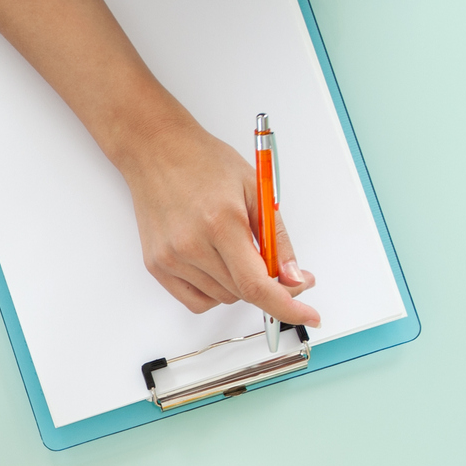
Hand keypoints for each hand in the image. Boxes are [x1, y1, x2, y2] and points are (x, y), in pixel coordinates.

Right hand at [112, 115, 318, 325]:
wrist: (156, 150)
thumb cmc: (204, 162)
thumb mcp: (256, 190)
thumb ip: (277, 239)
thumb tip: (294, 277)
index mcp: (221, 223)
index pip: (257, 285)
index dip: (288, 306)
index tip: (309, 314)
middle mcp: (192, 245)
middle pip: (243, 294)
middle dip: (270, 286)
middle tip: (279, 267)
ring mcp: (171, 259)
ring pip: (222, 299)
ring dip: (240, 286)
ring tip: (235, 250)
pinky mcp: (157, 266)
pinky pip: (196, 301)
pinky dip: (216, 293)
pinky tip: (218, 267)